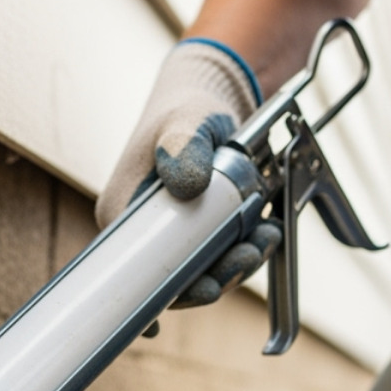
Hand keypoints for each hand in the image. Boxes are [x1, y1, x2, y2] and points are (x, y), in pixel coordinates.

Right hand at [97, 39, 277, 309]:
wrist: (210, 99)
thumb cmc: (187, 110)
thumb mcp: (185, 123)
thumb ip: (183, 149)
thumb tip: (187, 184)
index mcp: (124, 217)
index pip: (140, 273)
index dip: (172, 291)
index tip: (207, 290)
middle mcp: (146, 234)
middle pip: (178, 279)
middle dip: (218, 275)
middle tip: (249, 255)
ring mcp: (176, 236)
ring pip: (205, 269)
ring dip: (238, 262)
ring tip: (264, 239)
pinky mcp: (202, 233)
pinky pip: (223, 254)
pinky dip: (246, 248)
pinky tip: (266, 232)